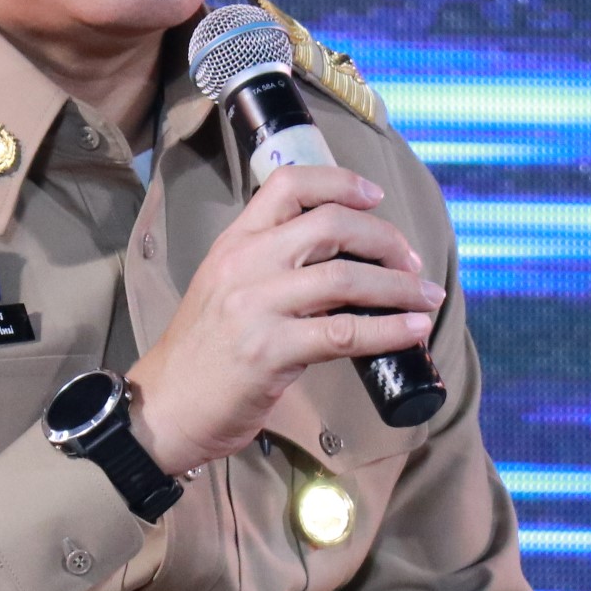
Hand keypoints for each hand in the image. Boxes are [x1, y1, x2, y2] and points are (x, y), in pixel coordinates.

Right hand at [125, 165, 443, 475]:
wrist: (165, 407)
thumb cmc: (203, 353)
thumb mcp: (227, 290)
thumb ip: (273, 268)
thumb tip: (347, 266)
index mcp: (235, 242)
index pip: (289, 185)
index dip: (340, 182)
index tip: (374, 197)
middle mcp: (244, 264)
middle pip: (331, 225)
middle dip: (386, 239)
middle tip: (412, 262)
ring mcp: (255, 307)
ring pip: (345, 278)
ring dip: (398, 287)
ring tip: (426, 298)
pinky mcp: (269, 351)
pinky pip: (344, 333)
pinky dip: (388, 329)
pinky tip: (411, 330)